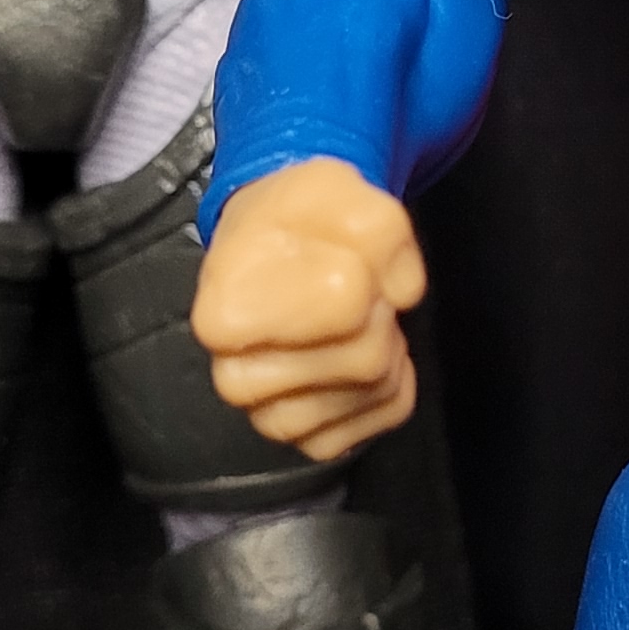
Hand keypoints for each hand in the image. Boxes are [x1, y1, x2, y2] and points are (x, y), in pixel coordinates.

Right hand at [192, 159, 426, 461]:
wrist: (269, 249)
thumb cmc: (294, 220)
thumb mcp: (334, 187)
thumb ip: (382, 227)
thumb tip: (403, 293)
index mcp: (225, 318)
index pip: (345, 301)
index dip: (361, 269)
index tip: (335, 256)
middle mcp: (237, 383)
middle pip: (367, 357)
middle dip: (378, 312)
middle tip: (348, 287)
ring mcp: (272, 419)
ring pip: (380, 389)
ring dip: (386, 344)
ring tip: (349, 316)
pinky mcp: (312, 442)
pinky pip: (389, 414)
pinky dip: (394, 378)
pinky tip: (358, 348)